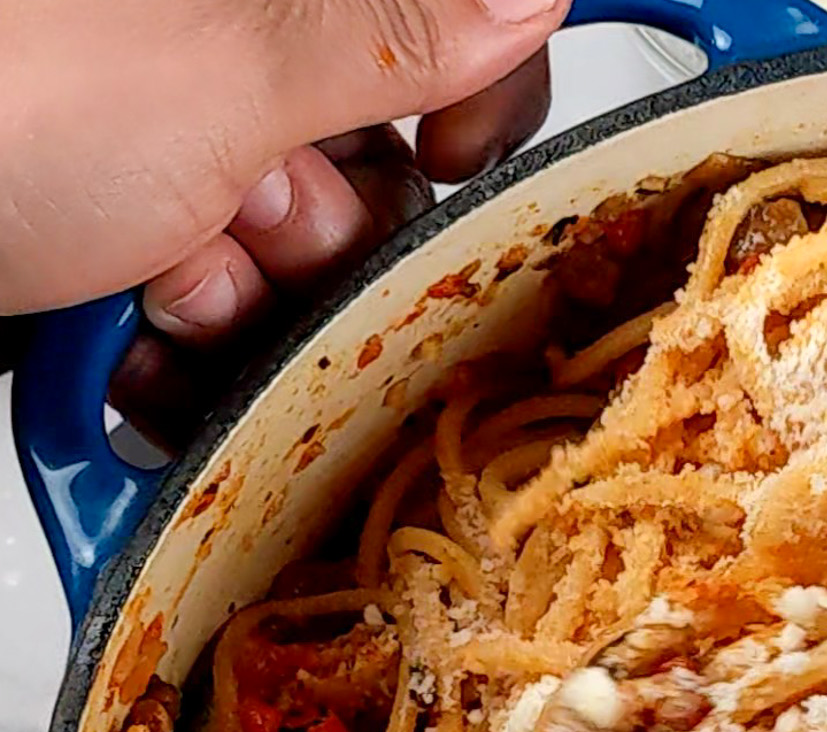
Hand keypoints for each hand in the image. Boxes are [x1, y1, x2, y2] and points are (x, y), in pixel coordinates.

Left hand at [2, 0, 570, 444]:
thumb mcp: (217, 73)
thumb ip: (387, 40)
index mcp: (252, 11)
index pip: (430, 39)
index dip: (473, 104)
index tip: (471, 162)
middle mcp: (209, 71)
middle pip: (368, 177)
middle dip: (325, 241)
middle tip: (249, 233)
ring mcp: (155, 166)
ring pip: (291, 274)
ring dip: (245, 316)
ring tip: (158, 290)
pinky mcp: (113, 257)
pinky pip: (207, 330)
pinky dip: (178, 362)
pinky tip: (123, 339)